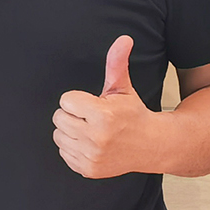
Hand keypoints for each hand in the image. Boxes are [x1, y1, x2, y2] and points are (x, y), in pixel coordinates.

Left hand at [54, 35, 156, 178]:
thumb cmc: (132, 114)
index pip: (65, 100)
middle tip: (91, 117)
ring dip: (71, 131)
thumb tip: (124, 39)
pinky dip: (73, 148)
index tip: (93, 104)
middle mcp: (96, 138)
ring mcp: (91, 156)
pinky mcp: (88, 170)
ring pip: (58, 136)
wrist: (151, 146)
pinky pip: (63, 153)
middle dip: (73, 115)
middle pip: (58, 118)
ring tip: (91, 130)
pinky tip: (91, 144)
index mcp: (103, 116)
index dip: (78, 100)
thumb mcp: (123, 88)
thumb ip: (117, 63)